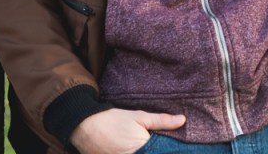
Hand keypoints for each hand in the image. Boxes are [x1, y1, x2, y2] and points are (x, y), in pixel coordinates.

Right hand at [69, 108, 185, 153]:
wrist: (85, 127)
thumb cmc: (113, 120)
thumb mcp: (139, 117)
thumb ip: (162, 121)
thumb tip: (183, 120)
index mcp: (143, 149)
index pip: (162, 151)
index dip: (169, 149)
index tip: (181, 147)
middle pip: (152, 153)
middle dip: (157, 149)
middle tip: (156, 143)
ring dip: (147, 151)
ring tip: (144, 144)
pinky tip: (137, 150)